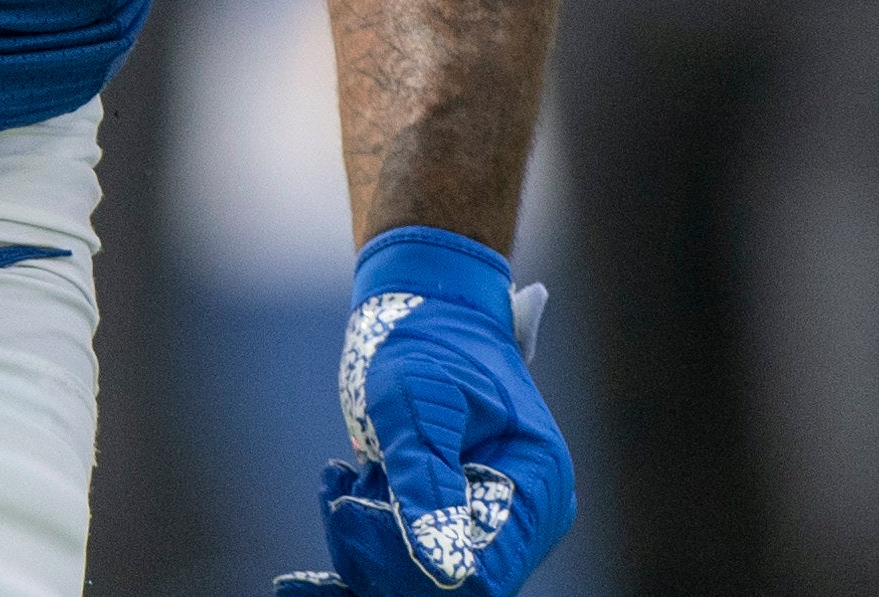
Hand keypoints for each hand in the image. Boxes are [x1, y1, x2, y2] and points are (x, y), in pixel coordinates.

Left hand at [278, 227, 570, 596]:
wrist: (427, 309)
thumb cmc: (427, 341)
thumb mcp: (418, 401)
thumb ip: (428, 481)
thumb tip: (440, 568)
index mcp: (537, 484)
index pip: (481, 576)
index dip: (414, 562)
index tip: (360, 507)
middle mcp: (524, 517)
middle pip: (447, 586)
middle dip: (383, 547)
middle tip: (350, 484)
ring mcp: (493, 525)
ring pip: (419, 582)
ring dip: (369, 539)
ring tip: (353, 473)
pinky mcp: (457, 527)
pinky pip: (407, 567)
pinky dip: (362, 542)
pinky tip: (342, 494)